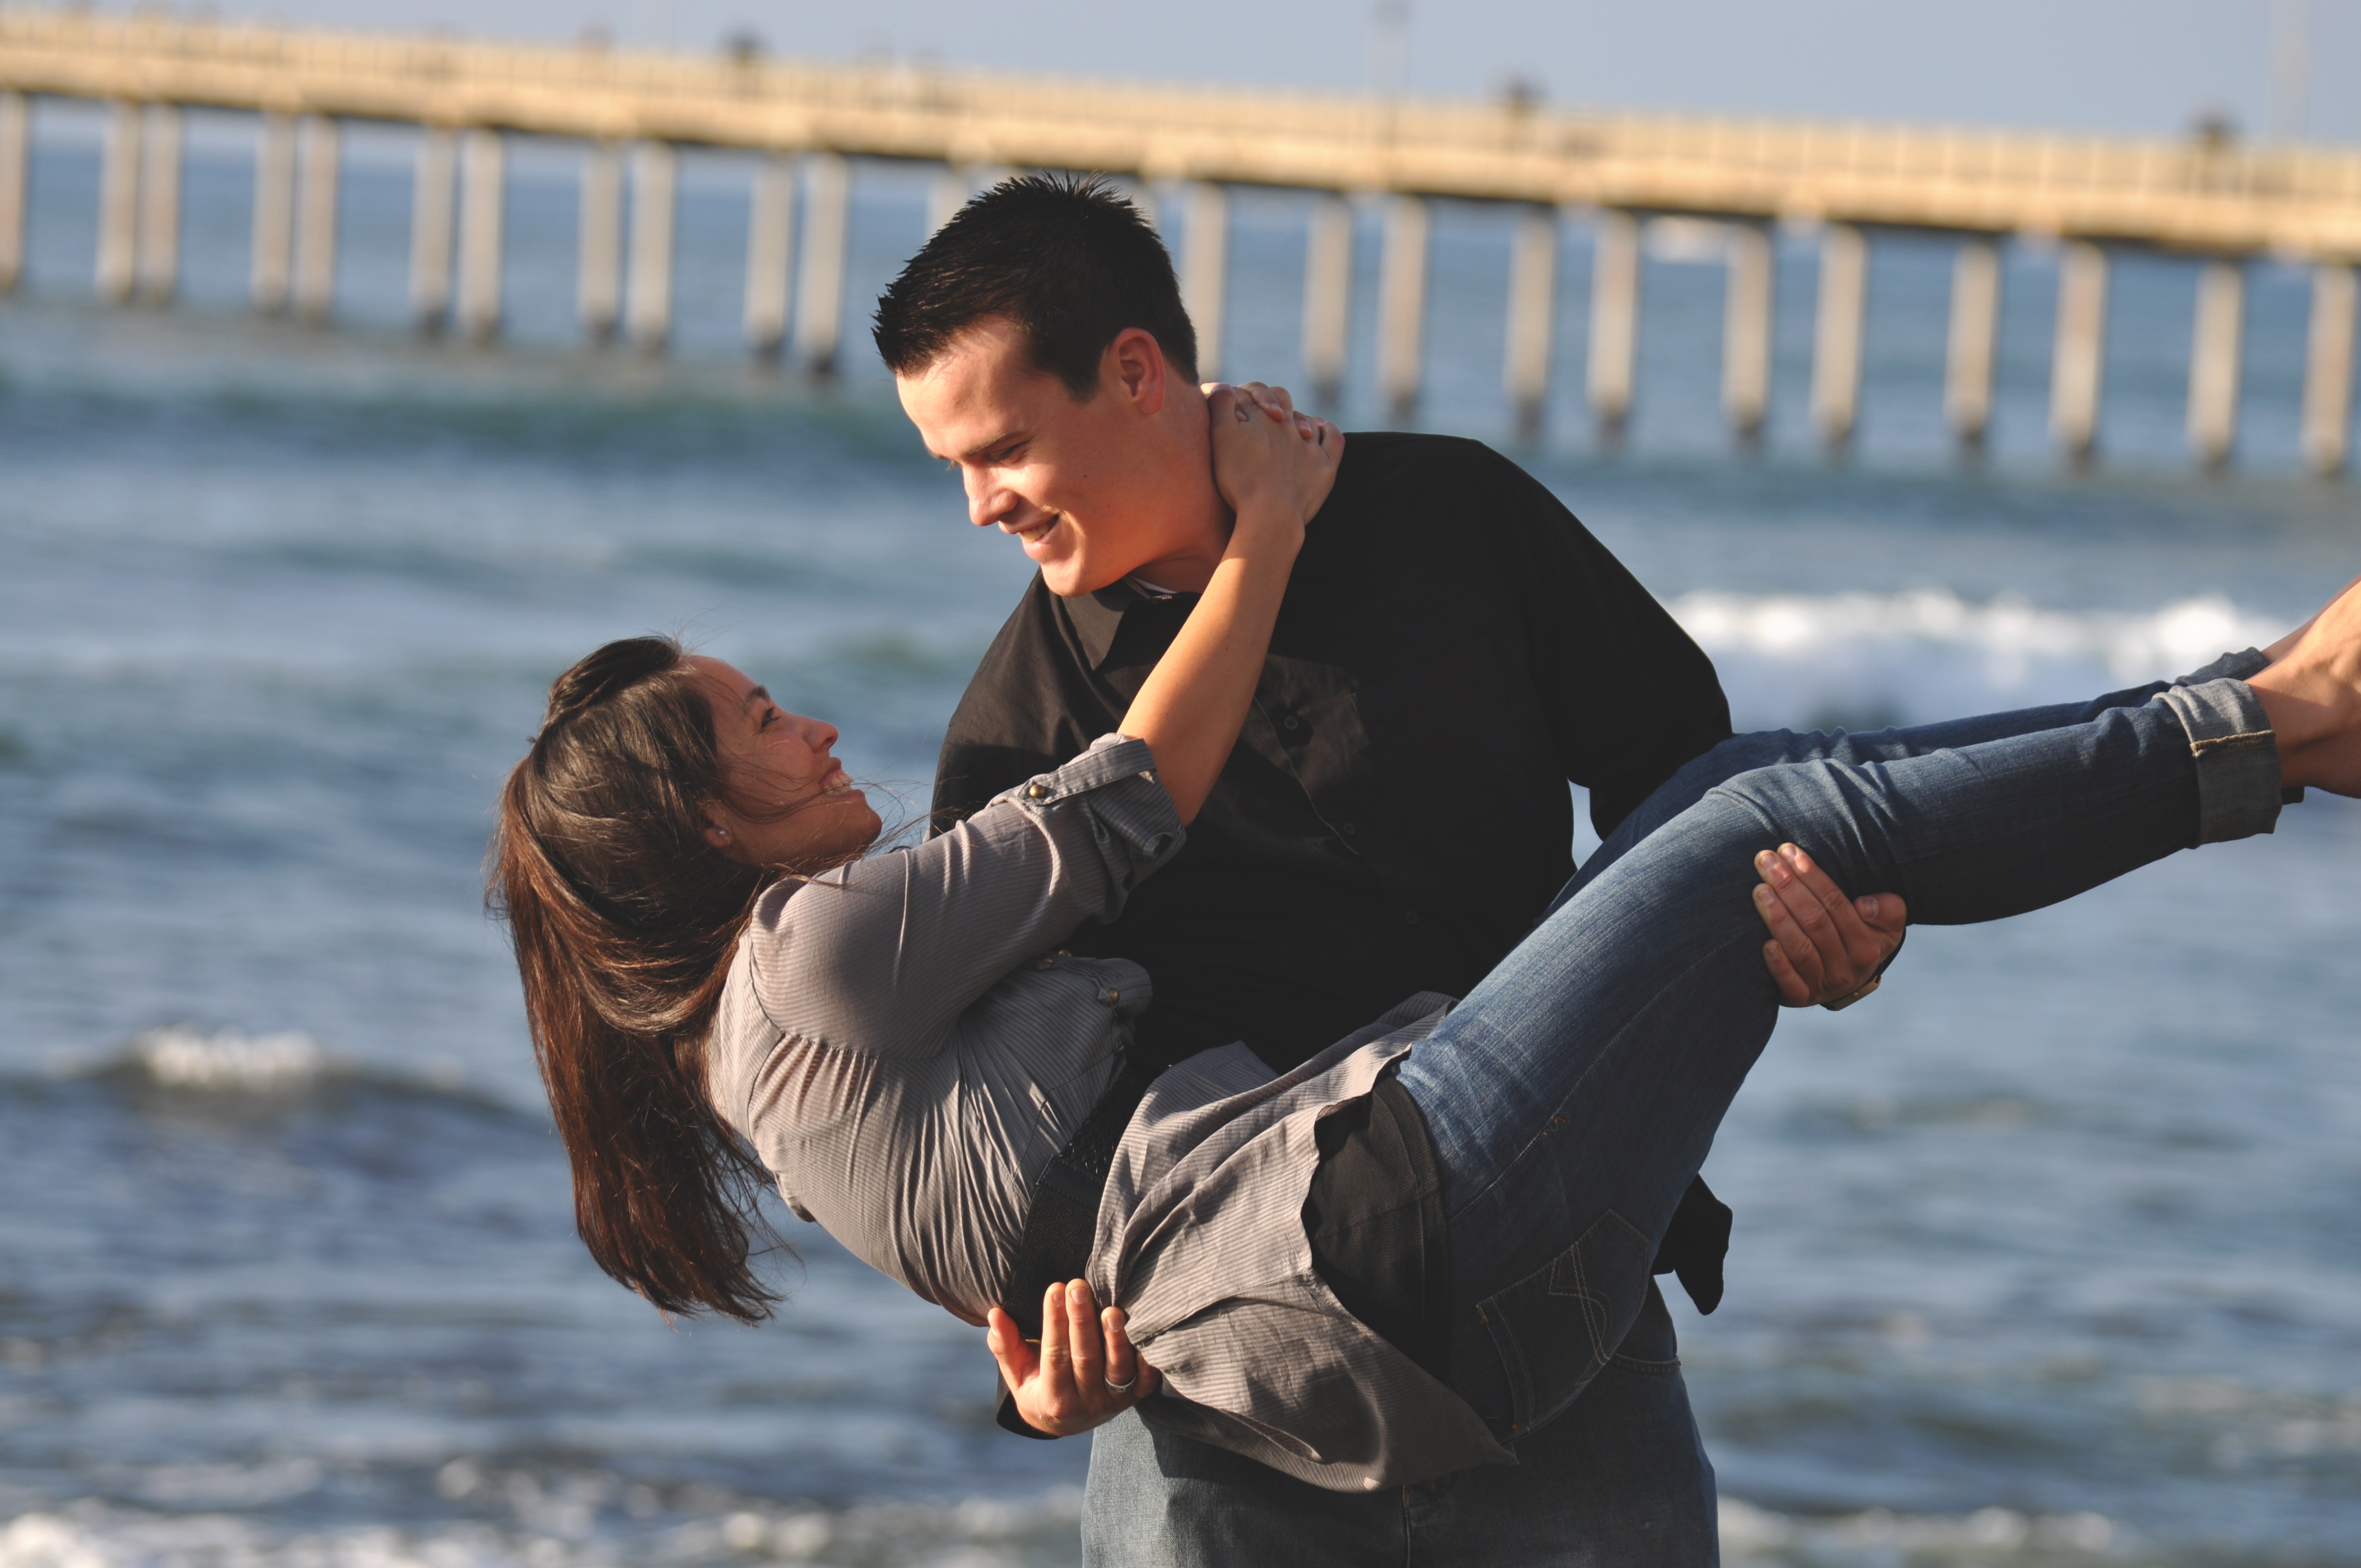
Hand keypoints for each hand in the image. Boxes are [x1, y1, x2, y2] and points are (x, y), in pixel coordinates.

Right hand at [985, 1278, 1160, 1437]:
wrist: (1065, 1420)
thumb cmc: (1037, 1385)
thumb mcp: (1016, 1372)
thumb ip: (1005, 1345)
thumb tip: (995, 1314)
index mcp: (1053, 1398)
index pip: (1054, 1355)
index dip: (1055, 1322)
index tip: (1054, 1288)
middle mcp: (1085, 1403)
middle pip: (1086, 1359)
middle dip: (1082, 1321)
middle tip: (1079, 1286)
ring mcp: (1113, 1402)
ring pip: (1118, 1369)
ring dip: (1116, 1339)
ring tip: (1112, 1309)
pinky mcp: (1135, 1397)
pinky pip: (1146, 1380)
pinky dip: (1148, 1358)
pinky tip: (1145, 1331)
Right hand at [1203, 381, 1341, 541]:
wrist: (1270, 515)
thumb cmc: (1240, 480)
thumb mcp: (1221, 438)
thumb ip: (1220, 405)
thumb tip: (1222, 384)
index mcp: (1261, 417)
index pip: (1252, 391)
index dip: (1242, 396)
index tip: (1233, 410)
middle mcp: (1288, 425)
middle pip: (1281, 399)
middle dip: (1270, 401)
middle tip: (1261, 416)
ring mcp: (1309, 445)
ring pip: (1306, 418)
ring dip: (1297, 418)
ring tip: (1287, 430)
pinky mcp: (1326, 466)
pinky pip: (1333, 437)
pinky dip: (1326, 429)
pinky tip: (1319, 430)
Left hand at [1751, 843, 1907, 1007]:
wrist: (1850, 978)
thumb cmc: (1863, 936)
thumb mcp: (1887, 922)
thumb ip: (1888, 909)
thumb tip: (1864, 905)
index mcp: (1868, 945)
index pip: (1835, 903)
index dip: (1811, 876)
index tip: (1789, 852)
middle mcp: (1847, 968)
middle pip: (1814, 921)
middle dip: (1788, 887)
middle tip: (1764, 861)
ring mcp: (1823, 985)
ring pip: (1800, 948)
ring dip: (1777, 918)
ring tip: (1759, 890)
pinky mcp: (1800, 998)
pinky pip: (1789, 984)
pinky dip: (1778, 964)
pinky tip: (1765, 944)